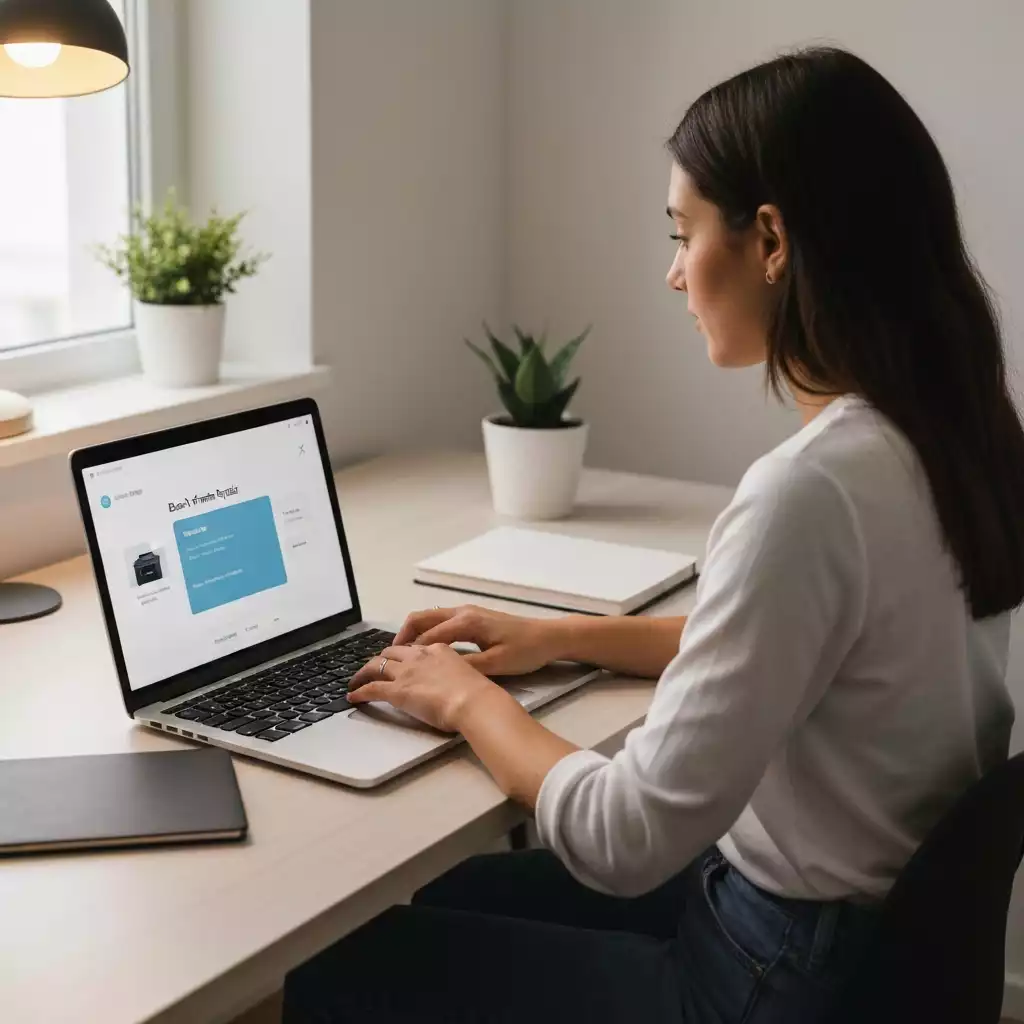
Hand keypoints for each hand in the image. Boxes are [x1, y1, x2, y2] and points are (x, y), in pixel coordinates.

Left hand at [347, 643, 499, 731]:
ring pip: (377, 666)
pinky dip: (360, 691)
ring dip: (364, 672)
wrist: (473, 701)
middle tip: (375, 667)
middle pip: (391, 652)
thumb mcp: (467, 672)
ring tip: (357, 679)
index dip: (403, 654)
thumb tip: (451, 681)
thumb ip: (454, 672)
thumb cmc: (476, 692)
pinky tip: (353, 696)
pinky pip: (372, 688)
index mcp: (438, 649)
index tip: (400, 660)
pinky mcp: (397, 690)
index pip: (414, 648)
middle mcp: (419, 656)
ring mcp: (406, 672)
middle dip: (381, 659)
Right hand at [393, 604, 561, 676]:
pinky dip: (427, 632)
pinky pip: (441, 621)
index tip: (392, 665)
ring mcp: (467, 612)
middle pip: (421, 618)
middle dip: (402, 636)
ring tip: (402, 655)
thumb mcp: (496, 664)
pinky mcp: (473, 617)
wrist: (548, 637)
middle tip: (389, 657)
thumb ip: (466, 667)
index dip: (408, 651)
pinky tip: (426, 650)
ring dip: (413, 633)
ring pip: (429, 618)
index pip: (427, 636)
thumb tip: (437, 672)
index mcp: (466, 622)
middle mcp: (463, 612)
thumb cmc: (525, 651)